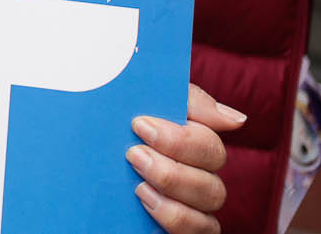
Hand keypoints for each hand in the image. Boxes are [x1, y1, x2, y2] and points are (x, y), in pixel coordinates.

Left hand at [130, 85, 242, 233]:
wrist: (85, 154)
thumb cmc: (122, 122)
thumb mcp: (146, 100)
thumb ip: (189, 102)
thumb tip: (236, 119)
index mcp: (195, 147)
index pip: (210, 148)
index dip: (181, 140)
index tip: (140, 125)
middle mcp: (200, 179)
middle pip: (211, 185)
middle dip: (172, 171)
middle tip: (134, 154)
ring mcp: (193, 208)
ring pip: (207, 213)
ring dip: (173, 199)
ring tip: (137, 185)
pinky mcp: (180, 227)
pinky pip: (199, 233)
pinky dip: (176, 220)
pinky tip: (147, 206)